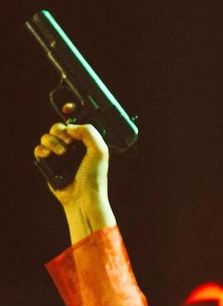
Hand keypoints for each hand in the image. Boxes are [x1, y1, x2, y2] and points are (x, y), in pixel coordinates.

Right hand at [33, 114, 115, 241]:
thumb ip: (89, 132)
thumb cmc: (95, 177)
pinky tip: (50, 155)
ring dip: (53, 141)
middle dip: (60, 130)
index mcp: (88, 141)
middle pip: (59, 126)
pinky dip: (43, 150)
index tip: (68, 108)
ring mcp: (60, 154)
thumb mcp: (101, 150)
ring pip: (47, 136)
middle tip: (68, 140)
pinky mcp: (49, 163)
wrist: (83, 197)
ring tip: (63, 153)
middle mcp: (74, 146)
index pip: (77, 121)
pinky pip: (39, 149)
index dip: (72, 112)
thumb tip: (70, 126)